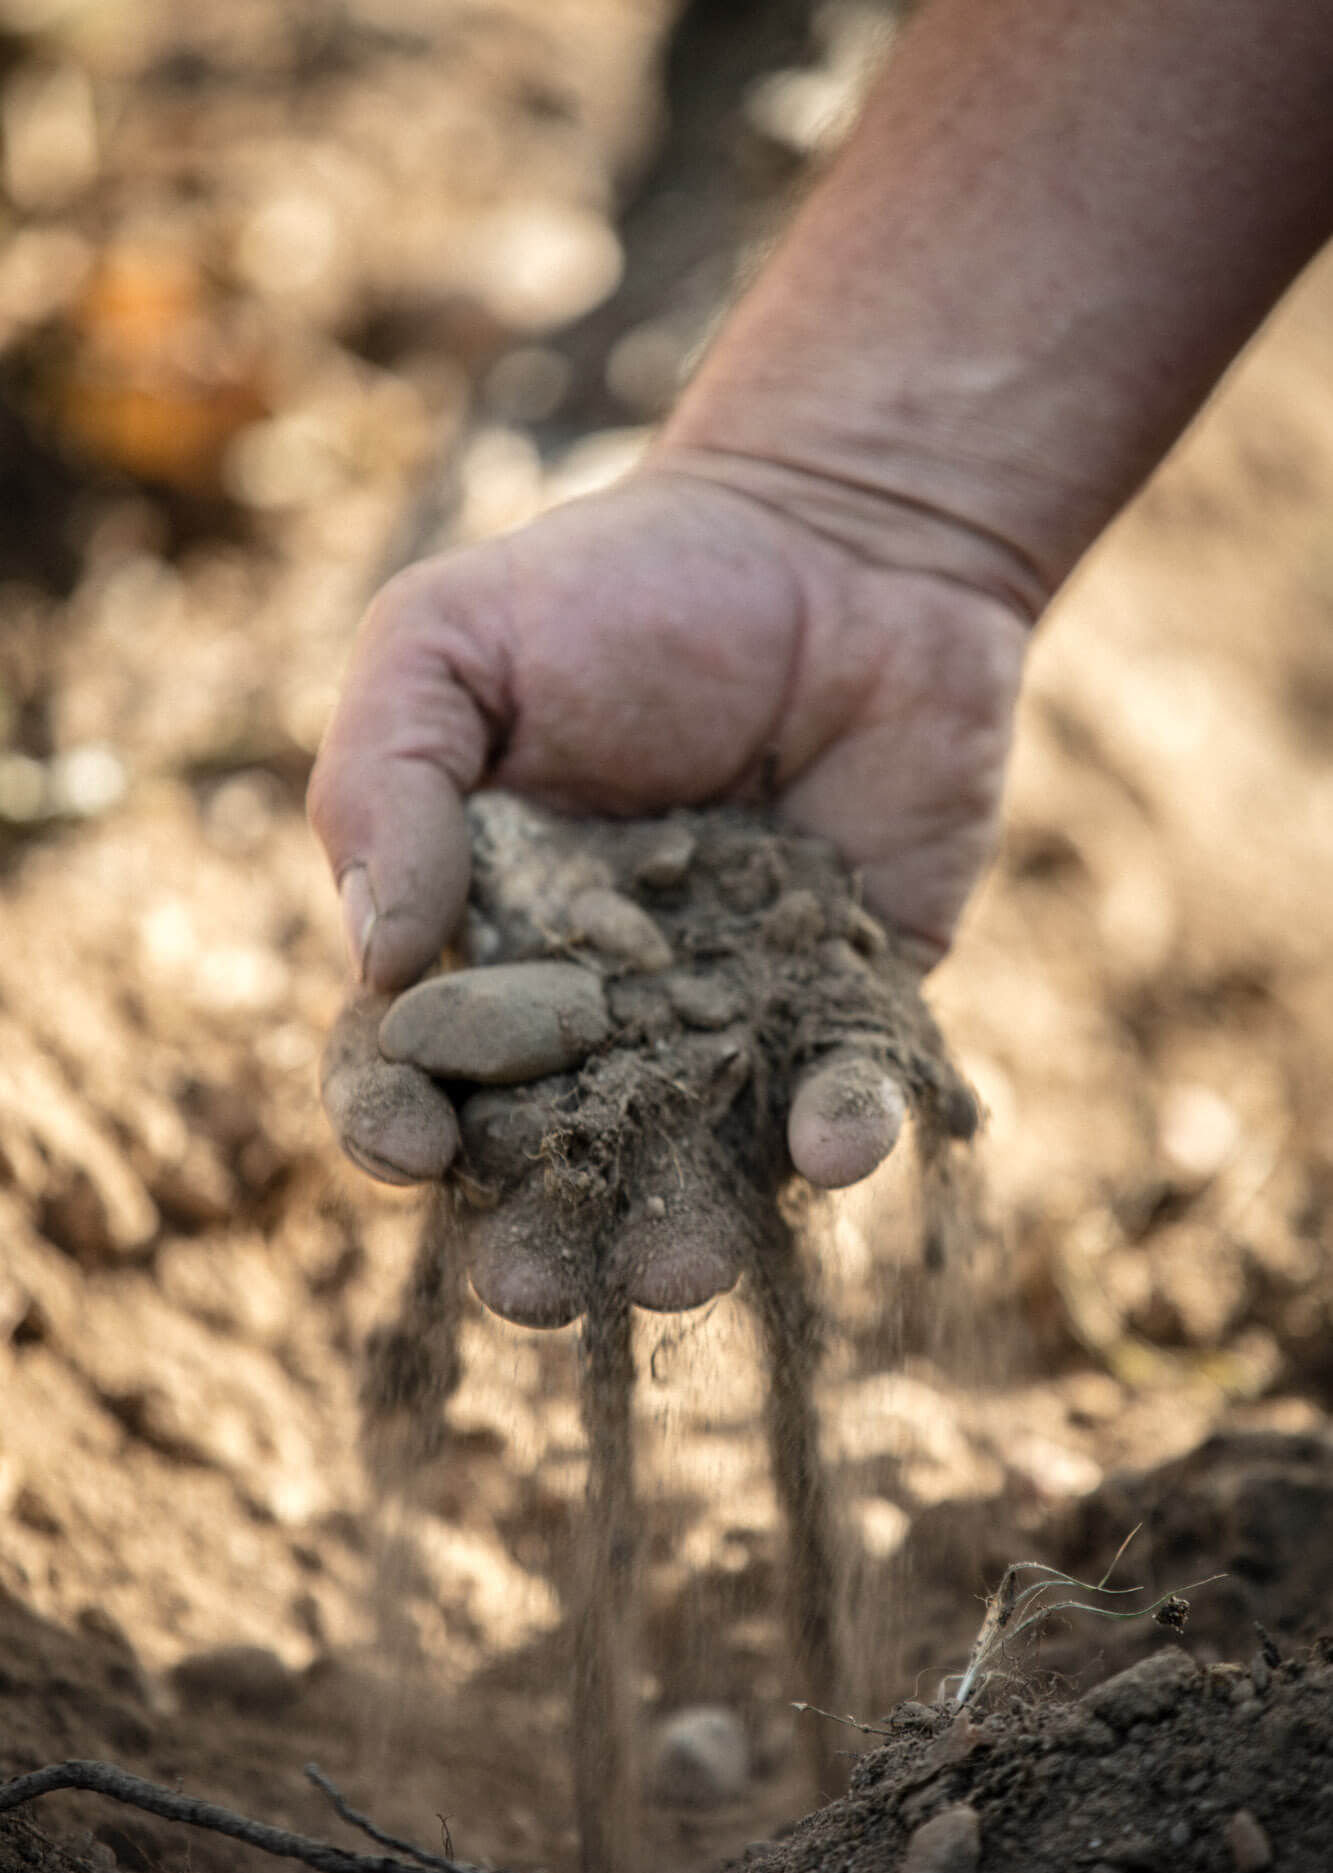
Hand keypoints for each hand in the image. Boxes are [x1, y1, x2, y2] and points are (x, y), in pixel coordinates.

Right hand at [308, 461, 1024, 1313]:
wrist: (842, 544)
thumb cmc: (623, 583)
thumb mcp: (450, 642)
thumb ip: (384, 785)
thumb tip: (375, 961)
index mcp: (477, 937)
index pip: (411, 1065)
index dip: (394, 1118)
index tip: (413, 1151)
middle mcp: (596, 1008)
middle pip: (548, 1154)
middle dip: (537, 1232)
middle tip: (541, 1290)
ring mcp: (727, 1019)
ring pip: (694, 1161)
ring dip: (682, 1227)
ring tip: (679, 1268)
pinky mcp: (851, 1006)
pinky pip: (844, 1095)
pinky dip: (841, 1129)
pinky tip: (835, 1147)